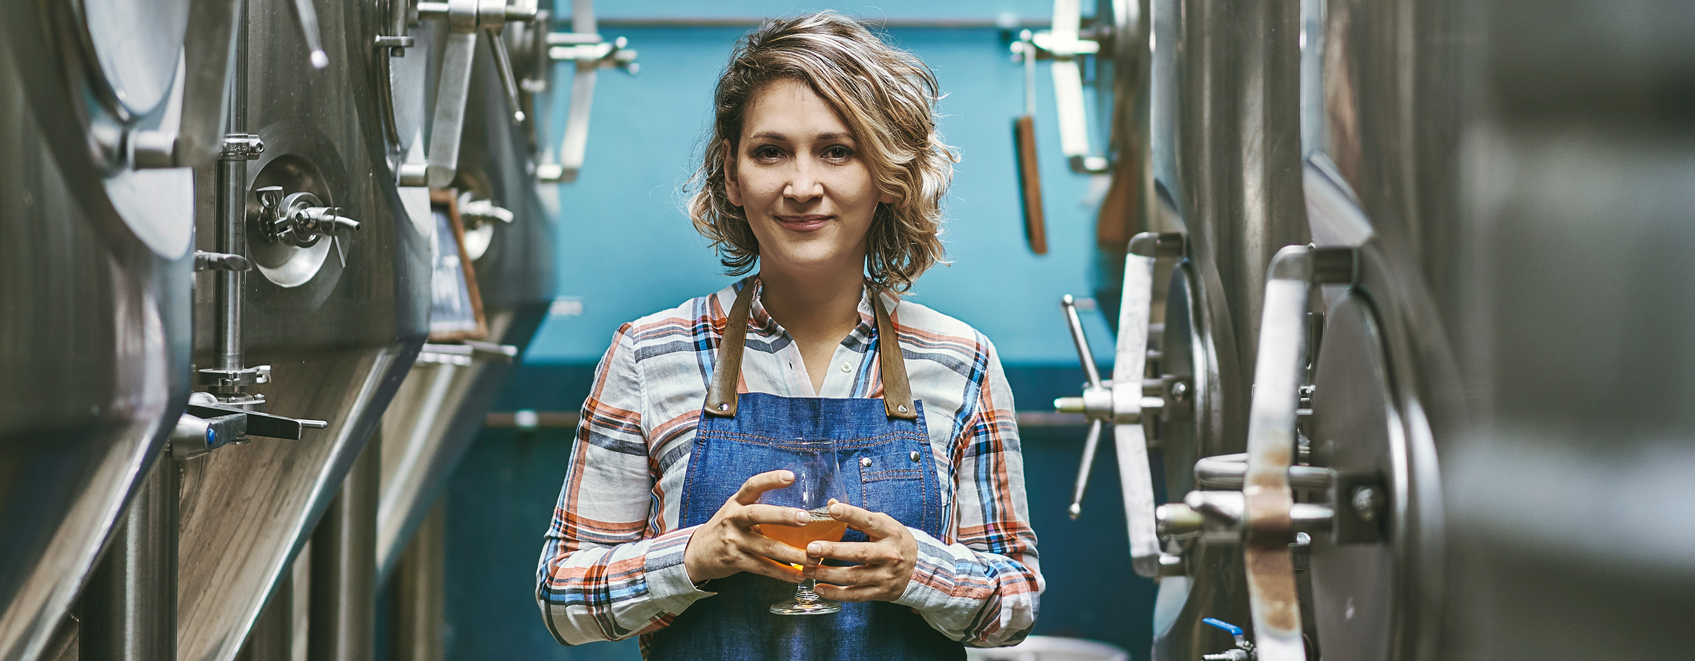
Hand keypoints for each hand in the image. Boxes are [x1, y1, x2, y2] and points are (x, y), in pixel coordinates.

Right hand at [682, 470, 811, 582]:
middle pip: (758, 514)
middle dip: (784, 516)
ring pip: (766, 547)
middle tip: (806, 518)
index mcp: (736, 503)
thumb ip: (759, 510)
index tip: (790, 476)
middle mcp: (732, 519)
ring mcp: (733, 541)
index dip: (770, 479)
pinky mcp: (735, 561)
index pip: (752, 486)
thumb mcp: (736, 513)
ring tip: (813, 557)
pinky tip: (799, 575)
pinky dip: (782, 573)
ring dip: (792, 553)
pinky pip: (763, 567)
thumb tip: (798, 511)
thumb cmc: (725, 530)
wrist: (696, 554)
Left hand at [805, 502, 917, 601]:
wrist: (922, 569)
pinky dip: (836, 594)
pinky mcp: (881, 593)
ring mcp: (886, 576)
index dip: (851, 514)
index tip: (832, 509)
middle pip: (859, 553)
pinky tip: (819, 588)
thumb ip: (858, 517)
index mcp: (890, 532)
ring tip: (807, 569)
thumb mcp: (884, 525)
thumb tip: (830, 503)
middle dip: (833, 551)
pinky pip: (856, 595)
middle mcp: (889, 554)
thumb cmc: (896, 542)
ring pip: (854, 576)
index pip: (869, 521)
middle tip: (811, 548)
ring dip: (828, 574)